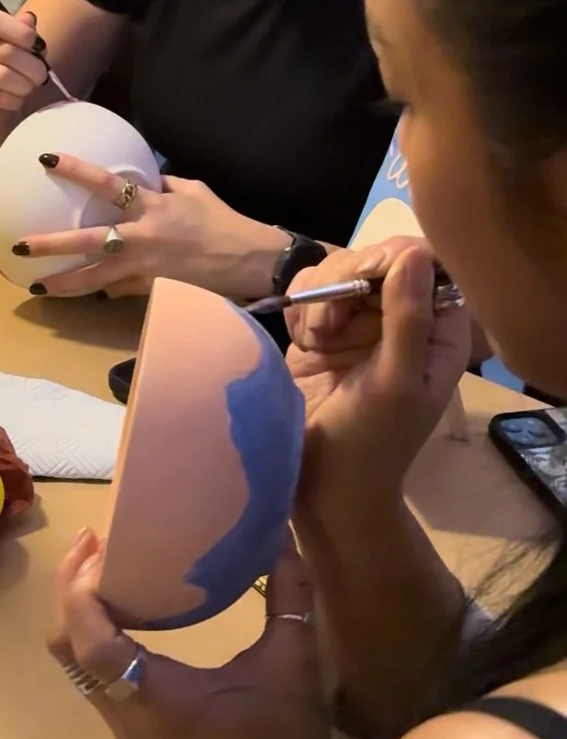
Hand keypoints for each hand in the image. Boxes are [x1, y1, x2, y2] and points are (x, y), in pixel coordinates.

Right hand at [0, 9, 48, 114]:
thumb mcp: (19, 43)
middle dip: (32, 66)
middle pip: (5, 51)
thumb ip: (25, 31)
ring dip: (24, 84)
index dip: (19, 31)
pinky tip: (18, 97)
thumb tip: (29, 19)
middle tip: (41, 74)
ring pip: (2, 76)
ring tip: (30, 86)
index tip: (35, 43)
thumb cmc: (6, 62)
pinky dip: (15, 99)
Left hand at [17, 158, 287, 300]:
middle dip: (51, 245)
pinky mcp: (152, 293)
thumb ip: (162, 185)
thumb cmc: (224, 223)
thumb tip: (143, 176)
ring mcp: (146, 270)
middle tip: (19, 246)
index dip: (75, 170)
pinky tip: (85, 293)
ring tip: (37, 287)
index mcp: (152, 206)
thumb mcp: (193, 192)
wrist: (252, 264)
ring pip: (96, 280)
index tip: (46, 159)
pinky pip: (120, 291)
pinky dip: (105, 290)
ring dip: (64, 284)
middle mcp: (143, 238)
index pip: (107, 184)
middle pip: (88, 242)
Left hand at [49, 531, 332, 738]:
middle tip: (95, 539)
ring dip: (75, 607)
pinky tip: (120, 599)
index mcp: (154, 698)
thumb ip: (289, 598)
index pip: (91, 646)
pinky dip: (89, 629)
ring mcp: (120, 720)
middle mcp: (123, 711)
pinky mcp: (128, 722)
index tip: (99, 545)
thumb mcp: (294, 666)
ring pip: (71, 659)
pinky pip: (89, 668)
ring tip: (101, 560)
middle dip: (70, 588)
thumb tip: (282, 537)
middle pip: (65, 646)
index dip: (82, 593)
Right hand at [286, 237, 470, 504]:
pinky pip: (307, 290)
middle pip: (374, 257)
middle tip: (328, 324)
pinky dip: (300, 309)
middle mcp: (400, 318)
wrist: (322, 485)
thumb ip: (408, 318)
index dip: (394, 259)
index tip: (365, 281)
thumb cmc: (370, 443)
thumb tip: (414, 253)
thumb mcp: (396, 383)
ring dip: (318, 298)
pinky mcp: (319, 330)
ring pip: (336, 269)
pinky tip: (303, 343)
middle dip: (345, 280)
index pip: (427, 263)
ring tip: (315, 340)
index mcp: (437, 330)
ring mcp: (357, 322)